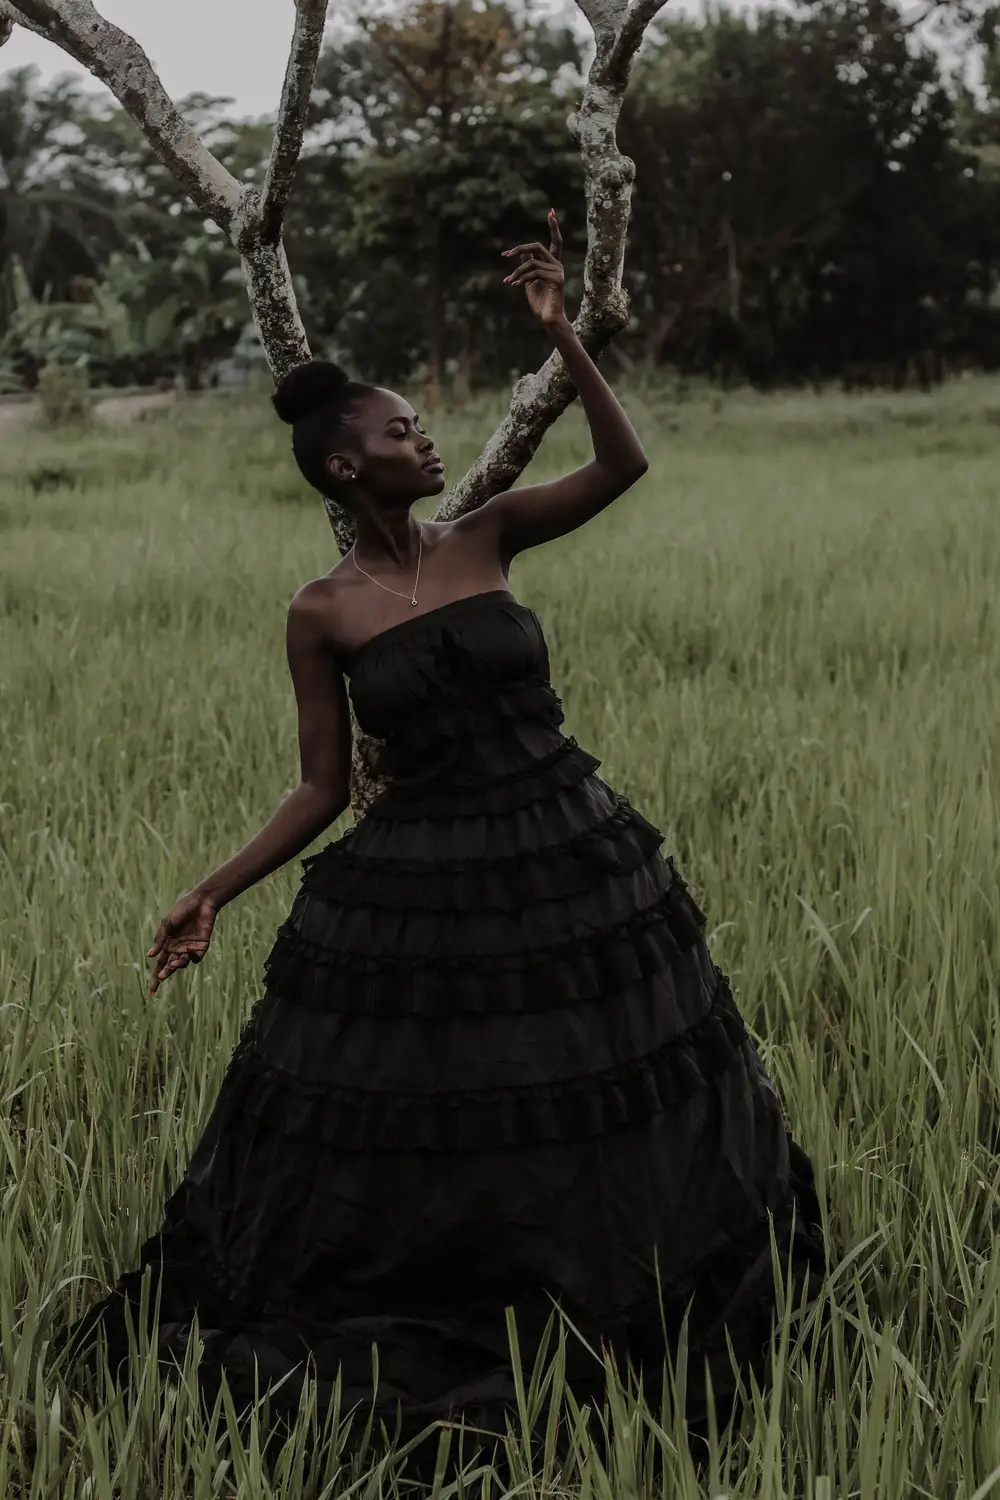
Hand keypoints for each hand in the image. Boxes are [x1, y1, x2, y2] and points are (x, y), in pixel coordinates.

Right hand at [146, 889, 217, 995]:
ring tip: (172, 964)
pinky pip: (196, 957)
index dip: (155, 977)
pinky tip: (187, 950)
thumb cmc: (181, 910)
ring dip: (177, 965)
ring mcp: (190, 948)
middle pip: (169, 966)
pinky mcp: (202, 946)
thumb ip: (159, 940)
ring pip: (182, 963)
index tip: (151, 991)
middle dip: (164, 974)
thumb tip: (149, 956)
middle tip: (160, 979)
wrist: (200, 901)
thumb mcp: (167, 924)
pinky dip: (191, 957)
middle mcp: (178, 948)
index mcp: (167, 944)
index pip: (159, 963)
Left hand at [501, 210, 565, 324]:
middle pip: (537, 246)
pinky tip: (515, 285)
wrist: (548, 319)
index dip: (554, 226)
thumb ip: (527, 266)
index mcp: (552, 263)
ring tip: (509, 281)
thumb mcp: (529, 281)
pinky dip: (522, 278)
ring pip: (532, 262)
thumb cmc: (540, 302)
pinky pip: (535, 273)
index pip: (555, 241)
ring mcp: (558, 271)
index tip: (552, 211)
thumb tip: (521, 253)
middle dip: (520, 248)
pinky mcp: (557, 279)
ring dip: (517, 272)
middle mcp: (557, 265)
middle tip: (505, 254)